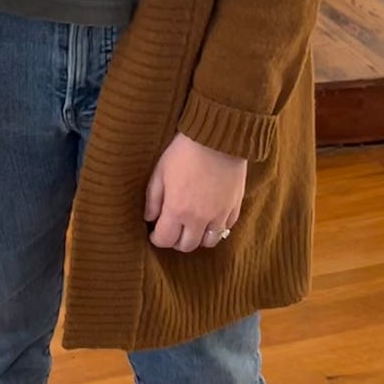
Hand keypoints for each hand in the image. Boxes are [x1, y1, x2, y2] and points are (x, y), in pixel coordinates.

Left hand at [143, 131, 246, 252]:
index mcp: (177, 210)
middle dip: (176, 241)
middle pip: (187, 246)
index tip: (154, 233)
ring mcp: (220, 215)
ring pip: (209, 242)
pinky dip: (216, 227)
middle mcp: (199, 218)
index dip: (157, 239)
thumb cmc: (184, 152)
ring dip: (198, 238)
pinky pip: (226, 228)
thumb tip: (149, 218)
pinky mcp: (235, 207)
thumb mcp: (160, 172)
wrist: (217, 137)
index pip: (165, 240)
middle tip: (172, 230)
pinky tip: (210, 217)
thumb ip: (153, 199)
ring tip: (192, 227)